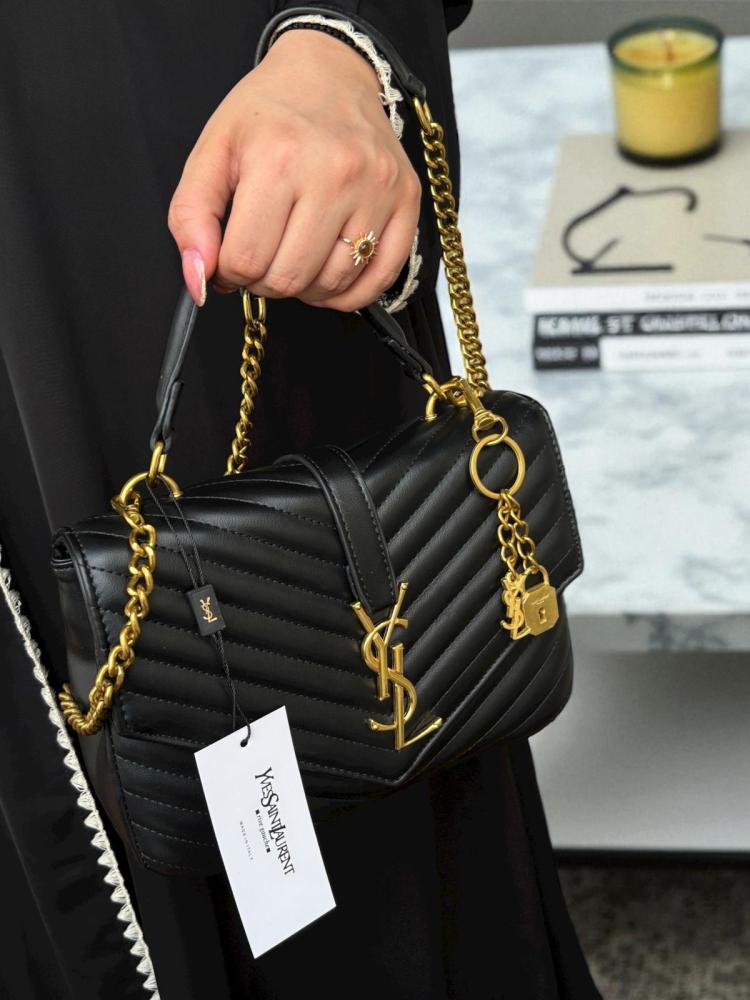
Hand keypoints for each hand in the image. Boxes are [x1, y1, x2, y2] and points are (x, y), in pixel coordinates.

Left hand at [168, 30, 421, 309]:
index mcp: (278, 158)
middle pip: (289, 278)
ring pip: (332, 285)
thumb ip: (191, 217)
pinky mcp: (406, 199)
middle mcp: (334, 173)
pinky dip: (349, 293)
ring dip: (306, 287)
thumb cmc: (271, 114)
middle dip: (265, 281)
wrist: (331, 72)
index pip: (245, 260)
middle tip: (263, 256)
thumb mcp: (213, 152)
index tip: (232, 255)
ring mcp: (377, 188)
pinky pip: (380, 278)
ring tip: (294, 257)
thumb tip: (199, 281)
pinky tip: (329, 273)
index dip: (230, 271)